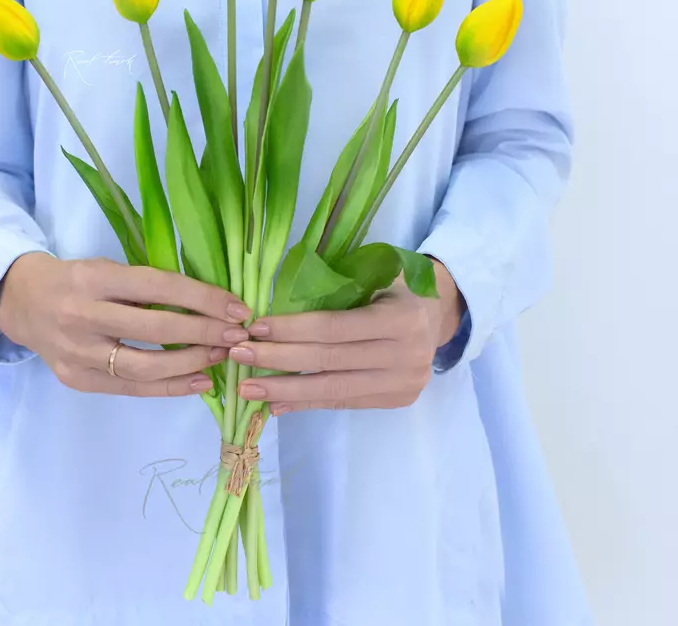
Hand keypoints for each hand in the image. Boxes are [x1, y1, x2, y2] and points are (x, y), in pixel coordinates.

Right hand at [0, 253, 250, 396]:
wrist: (20, 303)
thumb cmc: (75, 281)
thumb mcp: (105, 270)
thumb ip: (145, 286)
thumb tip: (208, 304)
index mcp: (93, 279)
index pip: (157, 287)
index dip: (201, 298)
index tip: (237, 308)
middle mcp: (82, 316)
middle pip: (155, 329)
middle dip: (204, 333)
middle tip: (236, 336)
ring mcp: (76, 352)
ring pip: (144, 366)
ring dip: (190, 363)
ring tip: (220, 359)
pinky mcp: (76, 379)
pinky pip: (130, 388)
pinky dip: (168, 387)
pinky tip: (199, 382)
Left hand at [231, 261, 465, 413]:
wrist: (439, 314)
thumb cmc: (396, 287)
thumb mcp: (375, 274)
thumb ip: (335, 288)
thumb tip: (274, 305)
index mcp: (401, 318)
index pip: (335, 327)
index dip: (292, 330)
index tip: (254, 328)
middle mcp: (407, 355)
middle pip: (330, 362)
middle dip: (279, 361)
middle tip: (239, 357)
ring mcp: (404, 383)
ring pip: (334, 390)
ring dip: (285, 390)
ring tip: (248, 389)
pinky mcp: (397, 401)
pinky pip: (344, 403)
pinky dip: (306, 402)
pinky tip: (276, 403)